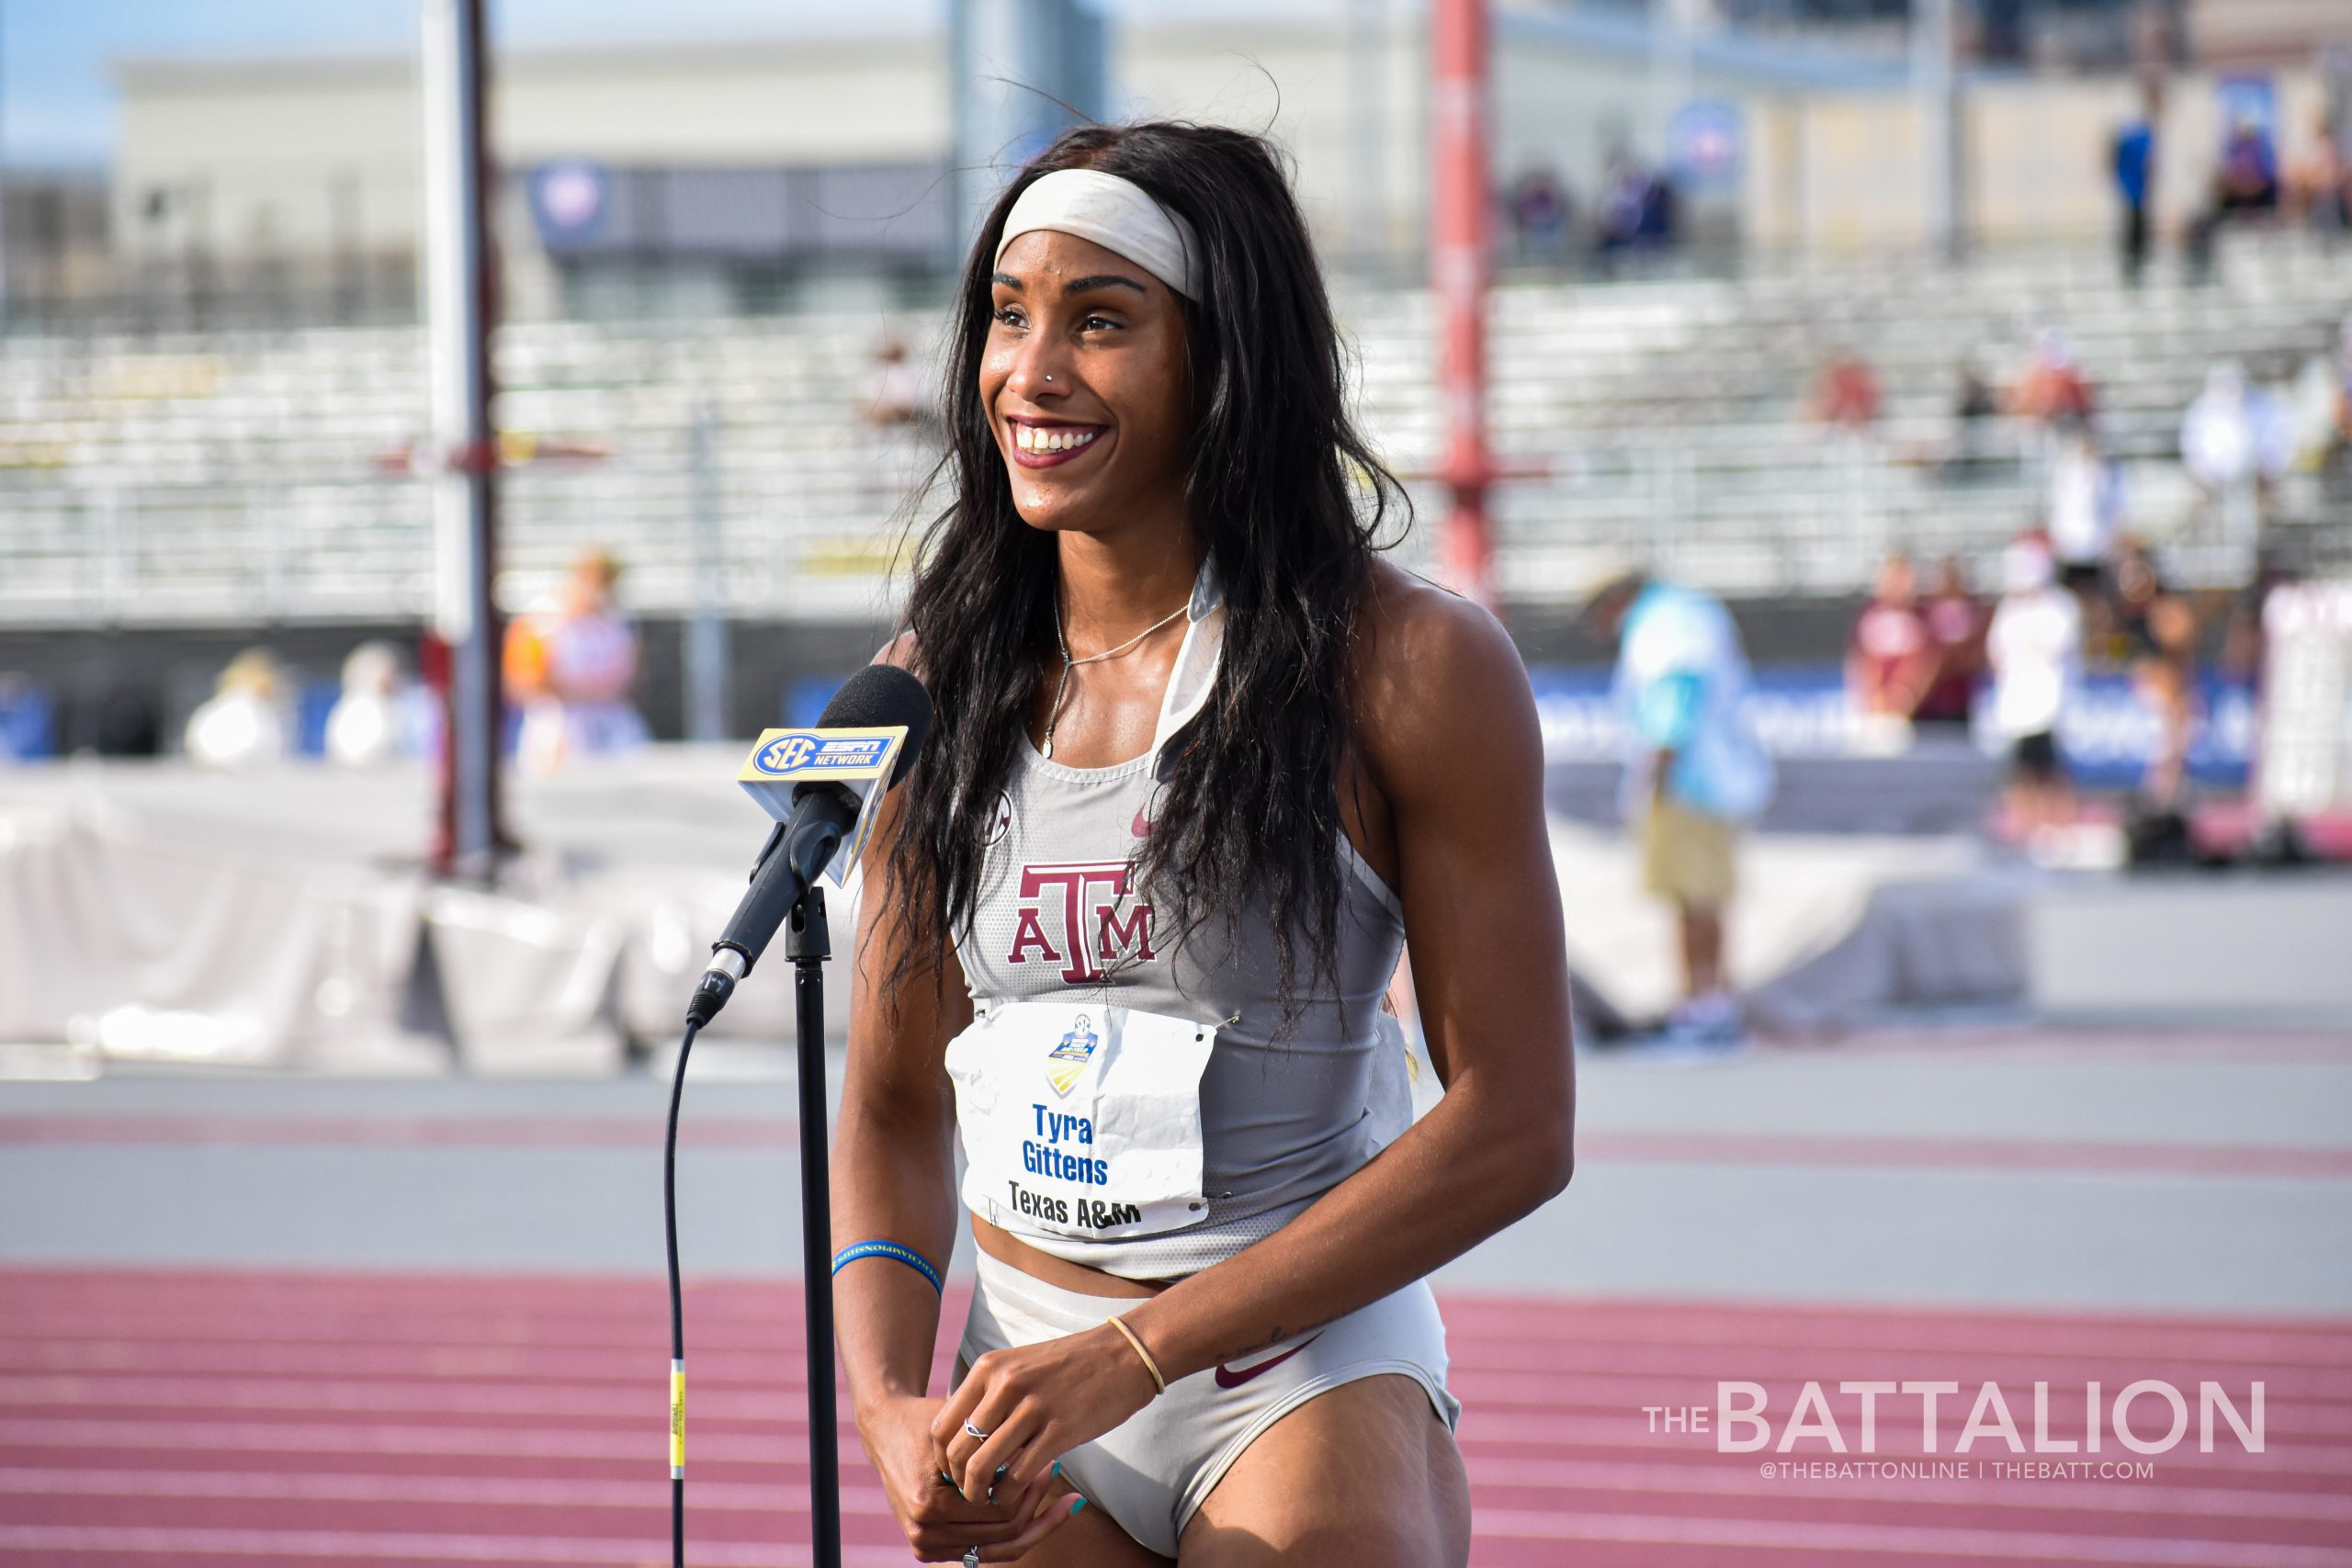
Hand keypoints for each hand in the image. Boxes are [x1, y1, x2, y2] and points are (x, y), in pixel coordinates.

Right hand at [857, 1390, 1079, 1562]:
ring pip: (999, 1549)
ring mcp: (925, 1545)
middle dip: (1035, 1505)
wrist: (887, 1430)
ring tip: (1055, 1493)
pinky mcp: (929, 1548)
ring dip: (1029, 1521)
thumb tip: (1039, 1457)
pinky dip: (1009, 1530)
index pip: (1000, 1510)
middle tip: (1056, 1473)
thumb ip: (993, 1447)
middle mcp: (924, 1532)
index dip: (1031, 1487)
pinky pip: (983, 1549)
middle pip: (1003, 1534)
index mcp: (929, 1504)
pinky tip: (1035, 1507)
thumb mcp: (959, 1427)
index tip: (1052, 1462)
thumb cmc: (925, 1421)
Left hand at [933, 1320, 1159, 1509]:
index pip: (943, 1425)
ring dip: (980, 1493)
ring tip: (989, 1499)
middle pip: (958, 1450)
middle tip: (970, 1491)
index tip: (954, 1472)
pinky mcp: (1060, 1429)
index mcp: (989, 1369)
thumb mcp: (1019, 1367)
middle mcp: (1005, 1385)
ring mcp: (1033, 1407)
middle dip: (959, 1480)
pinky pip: (1019, 1474)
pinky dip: (1010, 1493)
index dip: (942, 1458)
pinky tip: (1015, 1493)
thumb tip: (963, 1437)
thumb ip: (989, 1395)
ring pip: (983, 1466)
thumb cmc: (1068, 1366)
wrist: (1122, 1355)